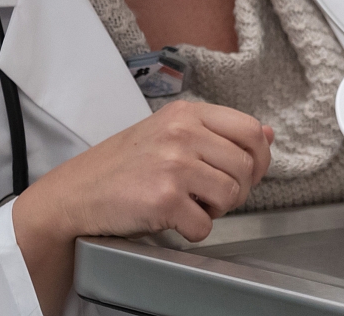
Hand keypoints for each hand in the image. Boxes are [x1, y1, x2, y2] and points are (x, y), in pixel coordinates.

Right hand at [11, 101, 273, 315]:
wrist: (73, 194)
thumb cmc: (124, 165)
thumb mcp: (172, 132)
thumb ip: (220, 132)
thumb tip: (269, 134)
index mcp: (188, 113)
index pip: (251, 129)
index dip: (259, 157)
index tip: (249, 173)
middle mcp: (183, 133)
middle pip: (245, 166)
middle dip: (238, 189)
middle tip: (213, 195)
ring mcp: (173, 165)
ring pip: (231, 195)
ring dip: (217, 209)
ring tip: (192, 205)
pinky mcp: (164, 199)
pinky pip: (205, 224)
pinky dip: (195, 230)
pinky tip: (175, 220)